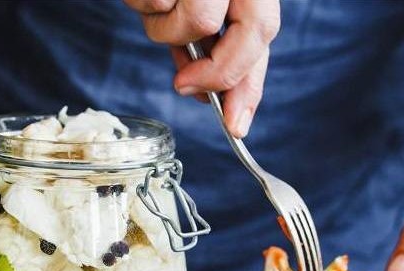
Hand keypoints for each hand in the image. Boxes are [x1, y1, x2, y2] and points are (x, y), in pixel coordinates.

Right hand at [123, 0, 279, 137]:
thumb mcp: (193, 1)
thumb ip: (206, 43)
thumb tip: (203, 90)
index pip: (262, 36)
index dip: (250, 85)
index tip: (236, 124)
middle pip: (251, 34)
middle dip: (217, 72)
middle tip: (185, 86)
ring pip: (196, 22)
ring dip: (164, 29)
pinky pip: (156, 2)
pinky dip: (141, 1)